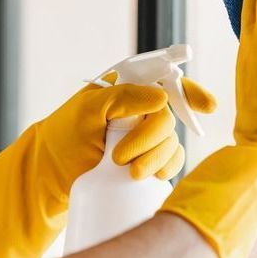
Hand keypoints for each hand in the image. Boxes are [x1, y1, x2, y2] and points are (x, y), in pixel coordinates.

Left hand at [0, 74, 215, 257]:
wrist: (49, 174)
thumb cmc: (63, 135)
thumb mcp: (87, 110)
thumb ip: (123, 97)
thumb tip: (161, 96)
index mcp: (128, 89)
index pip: (165, 81)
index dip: (188, 92)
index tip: (207, 106)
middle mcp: (140, 110)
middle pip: (168, 119)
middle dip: (150, 140)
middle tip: (120, 157)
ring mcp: (145, 136)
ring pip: (171, 143)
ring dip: (154, 159)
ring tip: (126, 171)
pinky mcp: (146, 160)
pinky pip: (170, 162)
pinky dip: (164, 168)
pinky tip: (148, 176)